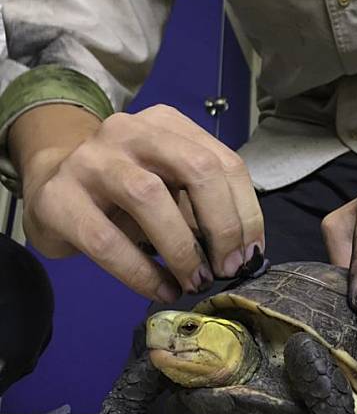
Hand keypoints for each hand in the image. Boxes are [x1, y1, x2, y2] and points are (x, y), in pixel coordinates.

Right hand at [17, 105, 263, 302]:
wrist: (48, 186)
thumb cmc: (121, 191)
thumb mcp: (167, 183)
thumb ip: (201, 204)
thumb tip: (243, 251)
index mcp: (166, 123)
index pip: (223, 160)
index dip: (245, 211)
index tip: (251, 253)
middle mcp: (130, 130)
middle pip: (196, 167)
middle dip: (222, 224)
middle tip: (229, 267)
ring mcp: (91, 159)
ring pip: (150, 197)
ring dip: (182, 248)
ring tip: (195, 281)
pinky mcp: (58, 197)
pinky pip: (106, 241)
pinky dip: (140, 272)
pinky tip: (160, 290)